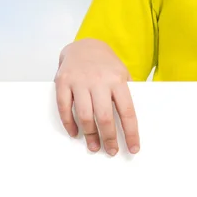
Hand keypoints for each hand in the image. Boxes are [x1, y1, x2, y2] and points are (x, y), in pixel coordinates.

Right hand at [54, 38, 140, 155]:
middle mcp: (99, 80)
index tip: (133, 148)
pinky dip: (69, 124)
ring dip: (90, 135)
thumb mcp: (122, 72)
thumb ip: (127, 92)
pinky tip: (76, 133)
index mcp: (117, 79)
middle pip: (105, 116)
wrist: (84, 45)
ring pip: (85, 115)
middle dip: (109, 138)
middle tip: (111, 151)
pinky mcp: (63, 82)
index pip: (127, 111)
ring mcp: (79, 81)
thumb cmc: (106, 64)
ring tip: (94, 146)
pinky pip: (65, 108)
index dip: (130, 132)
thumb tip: (133, 118)